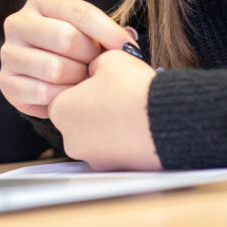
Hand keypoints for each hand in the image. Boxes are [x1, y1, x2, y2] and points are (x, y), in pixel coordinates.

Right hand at [0, 0, 132, 117]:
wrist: (46, 74)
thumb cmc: (75, 47)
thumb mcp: (89, 31)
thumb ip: (107, 33)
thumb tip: (128, 44)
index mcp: (41, 1)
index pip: (79, 12)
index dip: (108, 32)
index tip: (129, 48)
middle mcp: (18, 22)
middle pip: (65, 38)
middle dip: (91, 57)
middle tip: (101, 68)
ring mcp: (9, 52)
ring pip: (53, 68)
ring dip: (78, 80)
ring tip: (86, 81)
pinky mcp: (5, 82)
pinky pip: (41, 93)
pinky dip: (62, 98)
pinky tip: (71, 96)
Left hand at [47, 49, 160, 170]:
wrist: (166, 120)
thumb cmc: (134, 90)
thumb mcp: (110, 57)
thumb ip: (94, 62)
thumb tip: (94, 68)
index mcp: (60, 110)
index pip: (64, 93)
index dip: (85, 82)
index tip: (103, 79)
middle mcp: (70, 139)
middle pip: (79, 116)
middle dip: (96, 105)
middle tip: (118, 92)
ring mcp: (92, 157)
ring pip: (97, 135)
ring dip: (110, 123)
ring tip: (131, 108)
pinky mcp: (114, 169)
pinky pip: (114, 149)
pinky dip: (123, 139)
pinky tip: (137, 124)